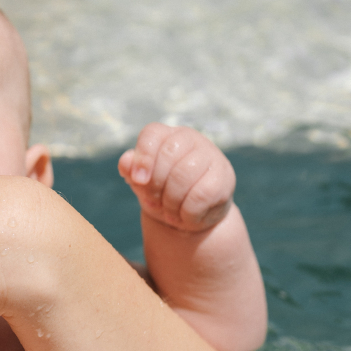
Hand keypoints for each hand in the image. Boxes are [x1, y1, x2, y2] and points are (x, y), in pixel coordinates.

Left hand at [118, 124, 234, 231]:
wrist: (191, 215)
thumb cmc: (162, 192)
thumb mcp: (142, 182)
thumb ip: (131, 170)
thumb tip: (126, 161)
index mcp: (167, 135)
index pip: (152, 133)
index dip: (143, 157)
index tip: (137, 180)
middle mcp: (191, 139)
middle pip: (168, 155)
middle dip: (155, 185)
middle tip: (154, 201)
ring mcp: (211, 156)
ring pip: (183, 175)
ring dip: (170, 201)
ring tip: (169, 212)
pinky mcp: (224, 177)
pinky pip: (200, 195)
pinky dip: (187, 212)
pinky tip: (186, 217)